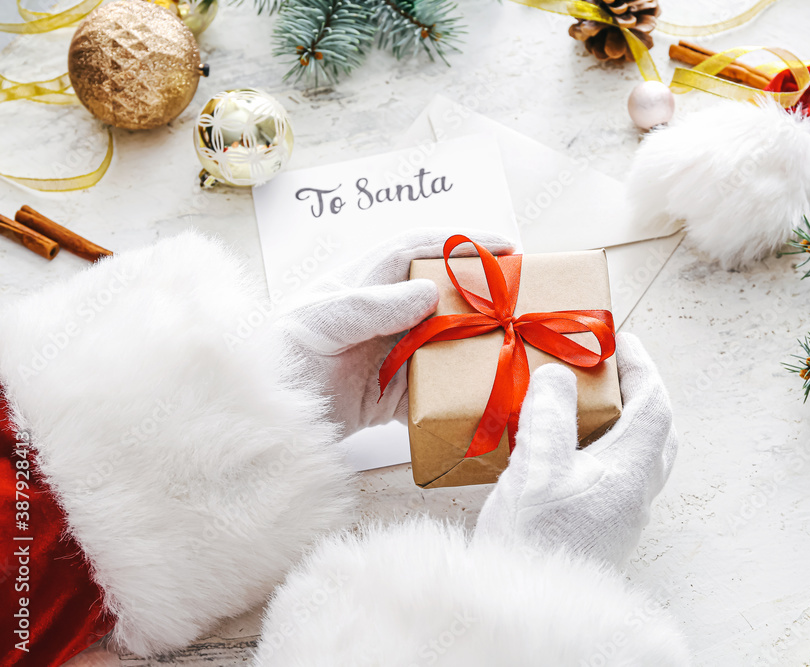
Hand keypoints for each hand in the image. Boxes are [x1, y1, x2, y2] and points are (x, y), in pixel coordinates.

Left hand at [278, 229, 514, 438]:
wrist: (264, 422)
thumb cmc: (279, 357)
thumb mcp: (321, 321)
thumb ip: (371, 305)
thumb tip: (428, 292)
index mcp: (362, 285)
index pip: (416, 251)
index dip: (458, 243)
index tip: (502, 245)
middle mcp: (383, 317)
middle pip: (441, 295)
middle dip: (481, 292)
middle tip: (523, 294)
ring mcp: (390, 355)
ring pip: (446, 342)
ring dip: (477, 343)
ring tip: (514, 342)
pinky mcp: (392, 397)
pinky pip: (435, 390)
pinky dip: (460, 393)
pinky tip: (485, 393)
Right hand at [472, 333, 677, 565]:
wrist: (529, 610)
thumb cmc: (535, 542)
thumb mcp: (537, 468)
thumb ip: (550, 415)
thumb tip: (559, 375)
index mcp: (630, 472)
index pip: (654, 405)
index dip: (641, 367)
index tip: (619, 340)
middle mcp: (636, 494)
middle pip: (657, 431)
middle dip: (639, 393)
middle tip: (608, 370)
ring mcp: (623, 515)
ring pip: (639, 456)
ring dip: (622, 422)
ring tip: (584, 405)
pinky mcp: (604, 530)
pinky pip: (617, 476)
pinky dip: (602, 449)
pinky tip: (567, 451)